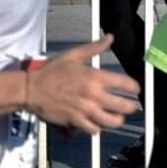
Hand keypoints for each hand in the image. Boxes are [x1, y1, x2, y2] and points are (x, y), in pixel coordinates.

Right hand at [25, 36, 140, 134]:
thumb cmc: (51, 72)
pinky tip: (96, 123)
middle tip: (130, 106)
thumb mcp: (73, 55)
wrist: (31, 89)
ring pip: (112, 122)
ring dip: (117, 120)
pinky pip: (94, 130)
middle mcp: (92, 94)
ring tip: (116, 117)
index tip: (135, 89)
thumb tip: (110, 37)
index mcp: (94, 77)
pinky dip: (97, 128)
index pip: (125, 83)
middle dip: (130, 107)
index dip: (134, 87)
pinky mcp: (75, 121)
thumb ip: (94, 48)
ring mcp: (84, 110)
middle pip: (124, 106)